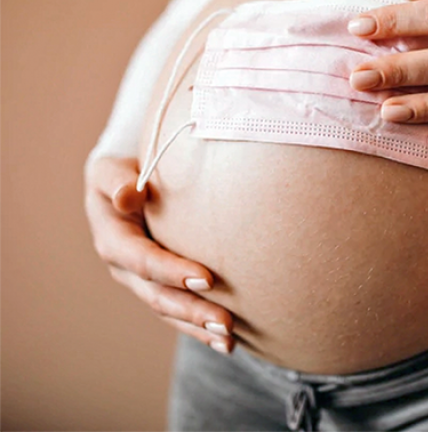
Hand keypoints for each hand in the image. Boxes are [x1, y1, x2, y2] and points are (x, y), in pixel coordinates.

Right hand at [84, 156, 234, 353]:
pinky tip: (227, 342)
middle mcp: (126, 269)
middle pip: (159, 296)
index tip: (208, 278)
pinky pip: (179, 313)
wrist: (122, 187)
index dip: (172, 272)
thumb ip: (117, 181)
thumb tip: (128, 196)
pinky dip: (201, 329)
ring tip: (230, 340)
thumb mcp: (110, 171)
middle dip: (193, 311)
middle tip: (226, 322)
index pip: (144, 260)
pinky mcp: (160, 289)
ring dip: (199, 328)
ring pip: (170, 311)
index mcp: (114, 240)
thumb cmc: (122, 174)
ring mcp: (142, 283)